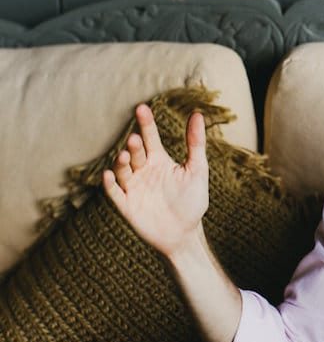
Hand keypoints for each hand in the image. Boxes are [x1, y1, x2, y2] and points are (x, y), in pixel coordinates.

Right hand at [102, 104, 208, 258]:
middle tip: (135, 138)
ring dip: (122, 162)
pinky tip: (109, 174)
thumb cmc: (192, 200)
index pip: (150, 137)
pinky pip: (115, 193)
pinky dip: (110, 184)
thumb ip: (195, 143)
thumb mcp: (197, 169)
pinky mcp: (127, 205)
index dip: (146, 123)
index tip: (142, 108)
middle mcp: (143, 171)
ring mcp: (134, 188)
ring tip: (124, 155)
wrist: (185, 234)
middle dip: (134, 146)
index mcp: (159, 160)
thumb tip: (197, 113)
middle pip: (135, 153)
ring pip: (123, 170)